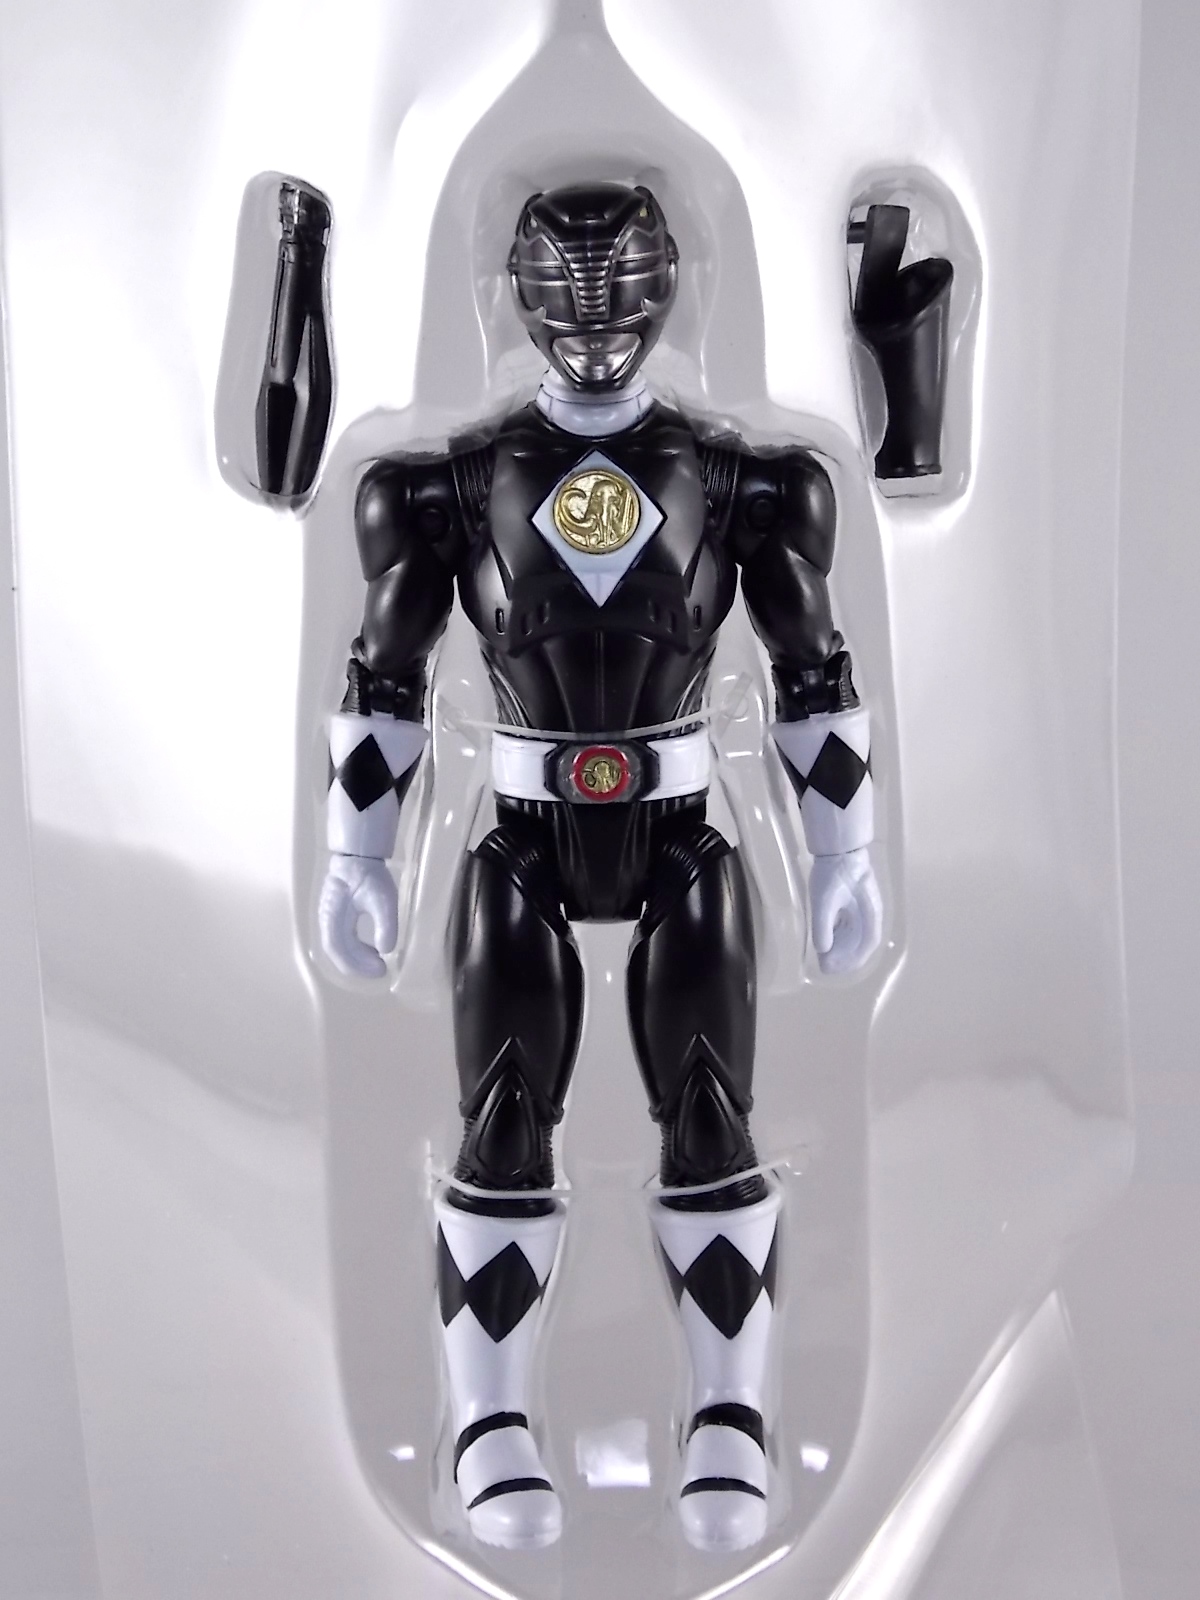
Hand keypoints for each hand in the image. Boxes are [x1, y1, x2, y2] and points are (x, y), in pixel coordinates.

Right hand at [318, 853, 397, 978]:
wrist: (357, 856)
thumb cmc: (370, 875)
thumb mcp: (384, 899)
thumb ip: (385, 924)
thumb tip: (386, 950)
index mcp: (334, 916)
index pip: (339, 949)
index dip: (357, 964)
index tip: (380, 969)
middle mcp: (326, 919)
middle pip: (337, 952)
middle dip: (357, 966)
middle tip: (381, 970)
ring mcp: (328, 918)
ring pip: (338, 947)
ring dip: (356, 959)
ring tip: (377, 962)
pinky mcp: (334, 916)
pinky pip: (340, 940)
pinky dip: (354, 950)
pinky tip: (371, 950)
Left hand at [808, 847, 882, 975]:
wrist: (840, 848)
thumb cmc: (834, 874)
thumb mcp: (824, 901)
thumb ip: (823, 926)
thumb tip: (823, 950)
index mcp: (869, 915)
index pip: (865, 945)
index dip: (850, 961)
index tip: (831, 968)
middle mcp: (870, 915)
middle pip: (861, 944)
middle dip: (844, 959)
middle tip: (824, 967)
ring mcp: (864, 910)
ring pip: (856, 937)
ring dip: (842, 950)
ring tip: (824, 958)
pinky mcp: (855, 904)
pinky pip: (851, 927)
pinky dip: (841, 938)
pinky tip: (828, 941)